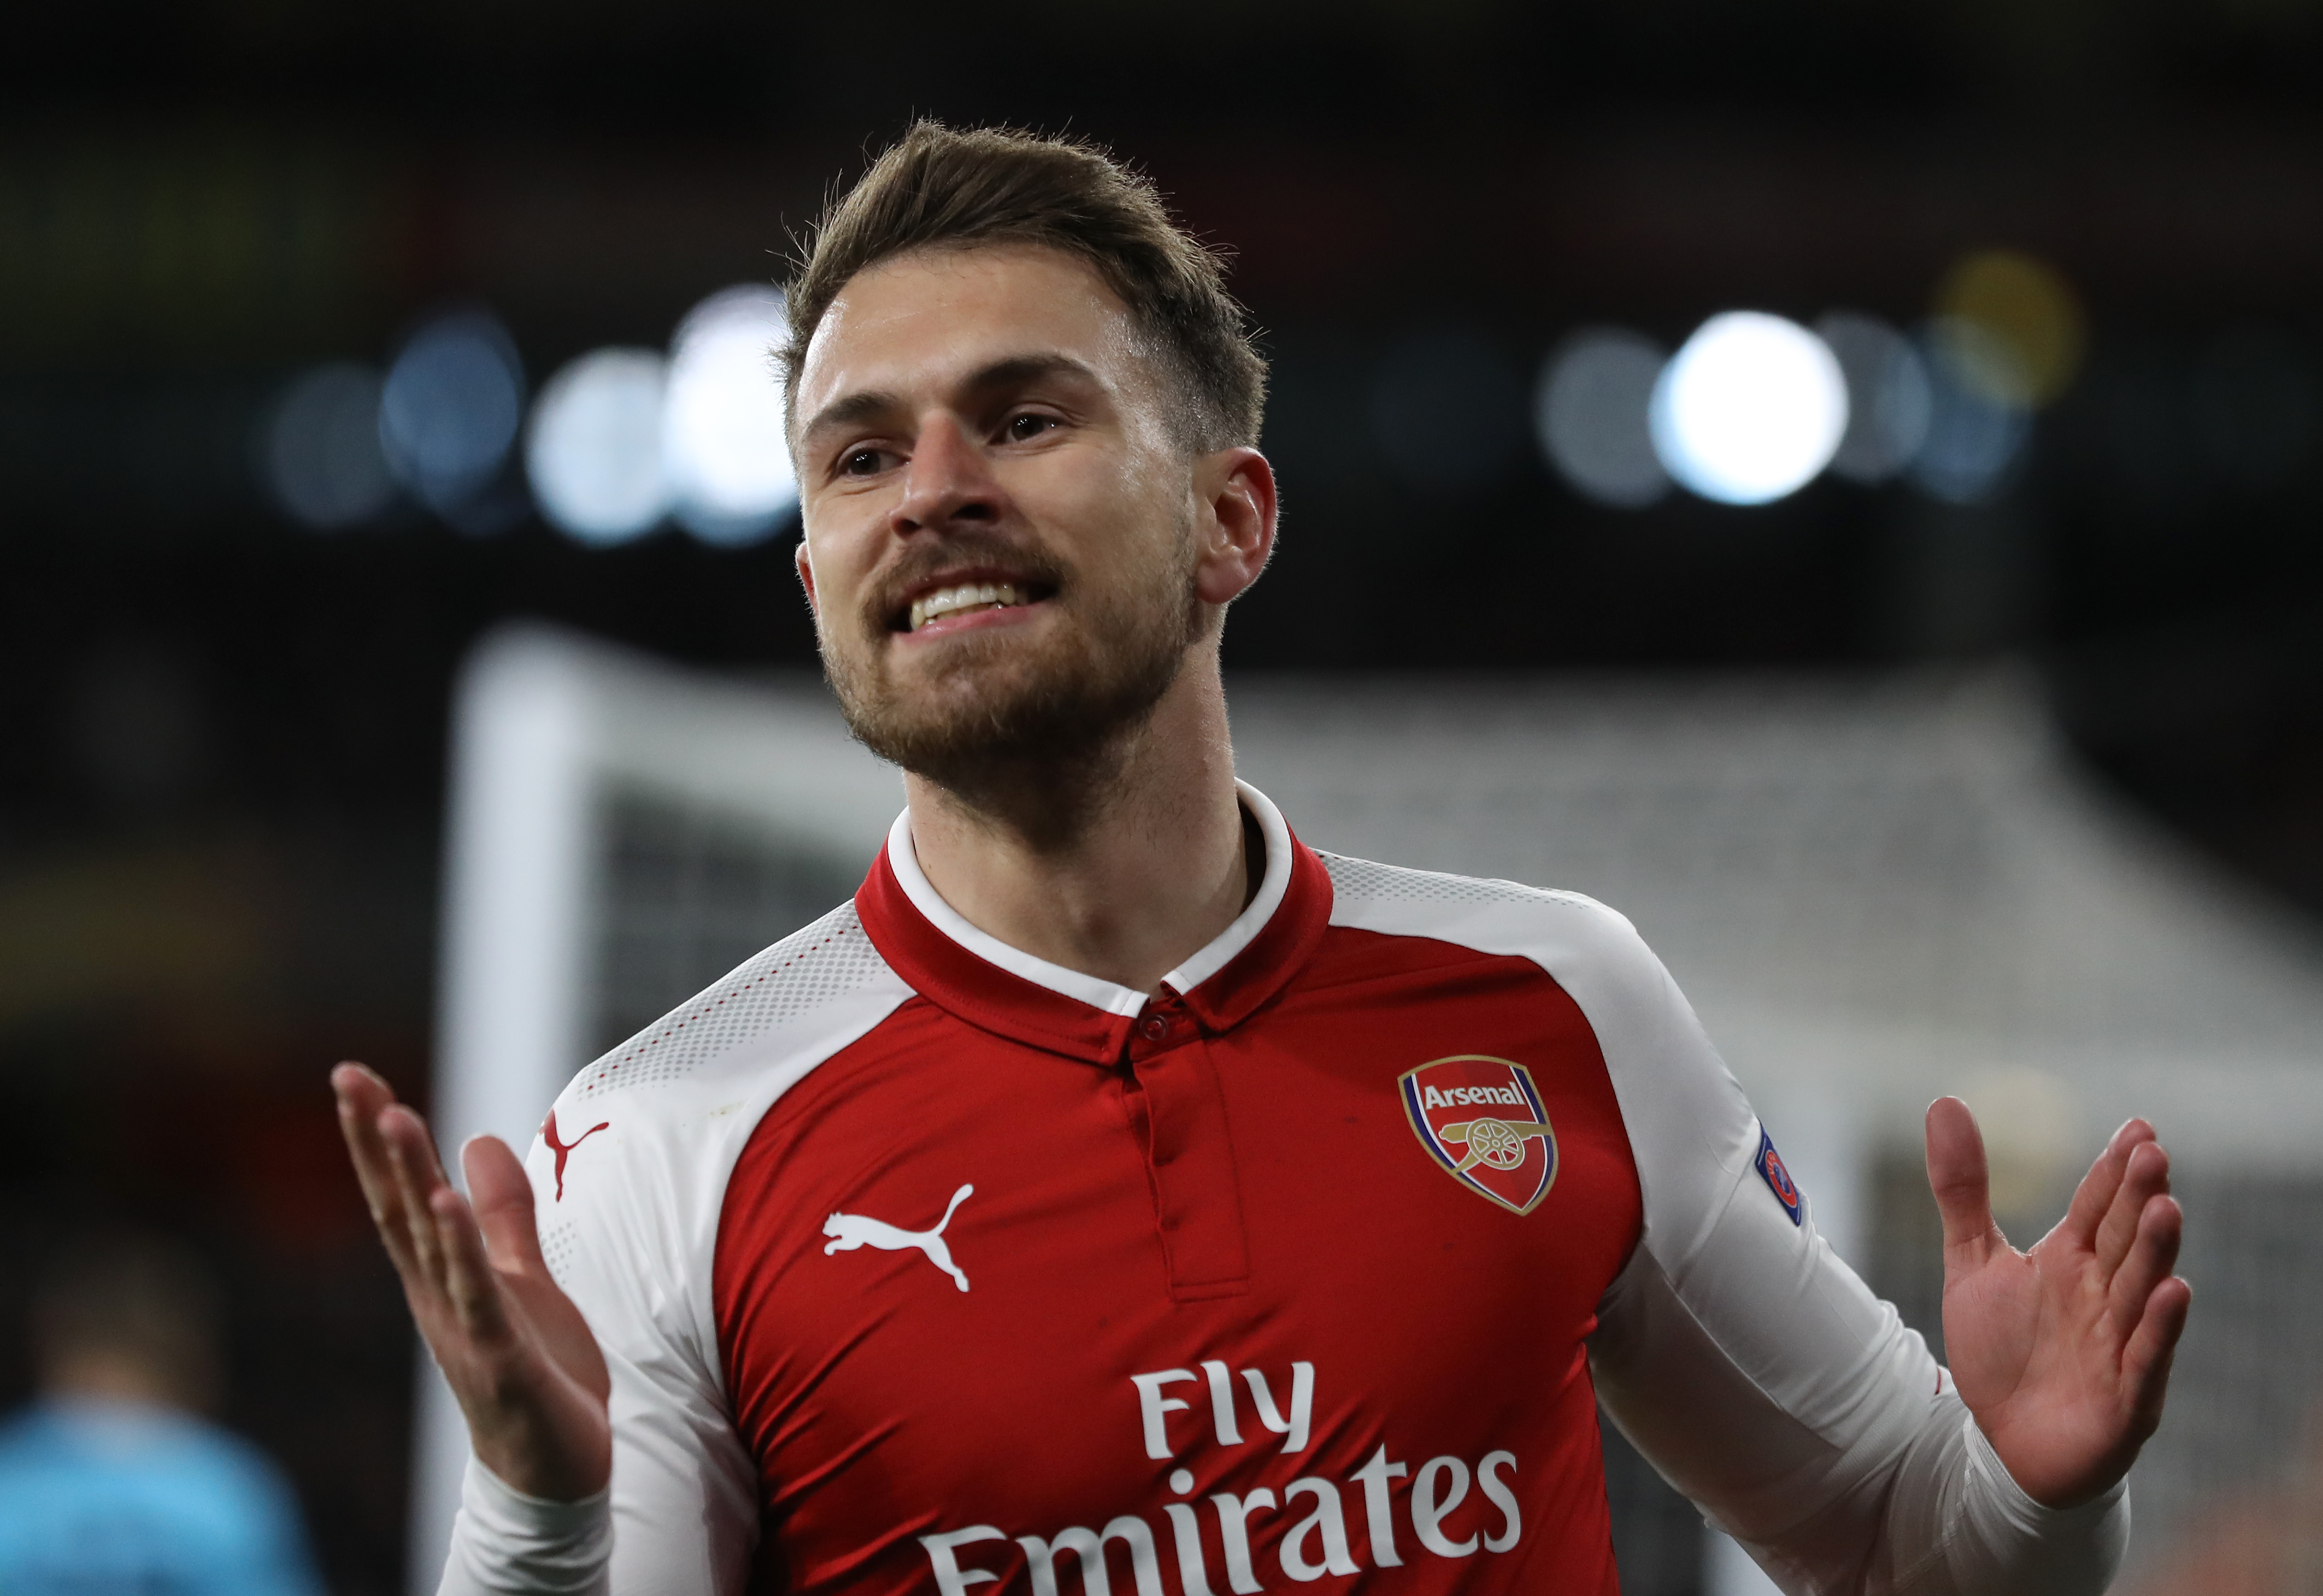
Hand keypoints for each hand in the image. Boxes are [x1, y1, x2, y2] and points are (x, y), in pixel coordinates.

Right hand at [333, 1063, 611, 1500]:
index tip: (357, 1077)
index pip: (402, 1196)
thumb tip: (479, 1138)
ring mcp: (465, 1330)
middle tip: (350, 1078)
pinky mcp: (503, 1362)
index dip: (378, 1138)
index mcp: (441, 1278)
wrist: (552, 1471)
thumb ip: (502, 1215)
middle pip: (401, 1209)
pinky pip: (478, 1299)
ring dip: (411, 1180)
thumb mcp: (521, 1278)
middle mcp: (438, 1299)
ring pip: (431, 1247)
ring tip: (394, 1117)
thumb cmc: (533, 1373)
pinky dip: (462, 1252)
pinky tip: (447, 1204)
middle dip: (376, 1144)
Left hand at [1926, 1097, 2190, 1508]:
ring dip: (2155, 1250)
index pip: (2097, 1206)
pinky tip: (2173, 1291)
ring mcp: (2118, 1343)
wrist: (2004, 1442)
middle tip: (2152, 1152)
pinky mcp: (2125, 1395)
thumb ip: (1962, 1189)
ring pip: (2141, 1290)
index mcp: (2070, 1261)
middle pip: (2123, 1239)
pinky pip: (2145, 1357)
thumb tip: (1944, 1101)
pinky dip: (2159, 1327)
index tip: (2140, 1127)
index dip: (2115, 1169)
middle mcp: (2102, 1295)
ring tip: (2166, 1206)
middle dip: (2139, 1198)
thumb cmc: (2001, 1350)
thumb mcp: (1971, 1262)